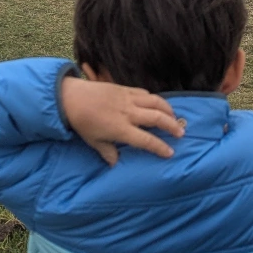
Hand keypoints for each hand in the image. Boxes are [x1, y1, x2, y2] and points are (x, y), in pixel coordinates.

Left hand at [59, 77, 184, 165]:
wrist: (71, 97)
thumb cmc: (82, 122)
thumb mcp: (93, 141)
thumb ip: (107, 152)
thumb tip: (115, 163)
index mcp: (121, 129)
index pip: (146, 140)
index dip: (160, 147)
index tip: (170, 153)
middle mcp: (129, 114)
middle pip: (157, 118)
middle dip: (172, 126)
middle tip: (181, 133)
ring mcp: (128, 99)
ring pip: (155, 102)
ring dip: (168, 110)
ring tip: (175, 117)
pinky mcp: (125, 89)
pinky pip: (145, 93)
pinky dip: (154, 99)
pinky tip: (157, 104)